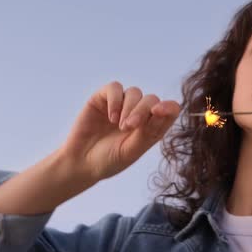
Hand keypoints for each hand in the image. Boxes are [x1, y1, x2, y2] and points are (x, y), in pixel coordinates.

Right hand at [59, 81, 179, 181]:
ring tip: (120, 126)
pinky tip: (111, 117)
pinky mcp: (103, 98)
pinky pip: (115, 88)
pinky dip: (115, 100)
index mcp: (152, 127)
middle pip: (151, 99)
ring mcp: (121, 105)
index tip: (158, 112)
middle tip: (129, 127)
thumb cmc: (110, 160)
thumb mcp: (131, 150)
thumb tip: (163, 108)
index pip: (170, 110)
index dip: (168, 107)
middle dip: (142, 111)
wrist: (80, 163)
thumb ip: (148, 130)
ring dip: (129, 107)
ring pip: (135, 92)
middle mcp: (139, 113)